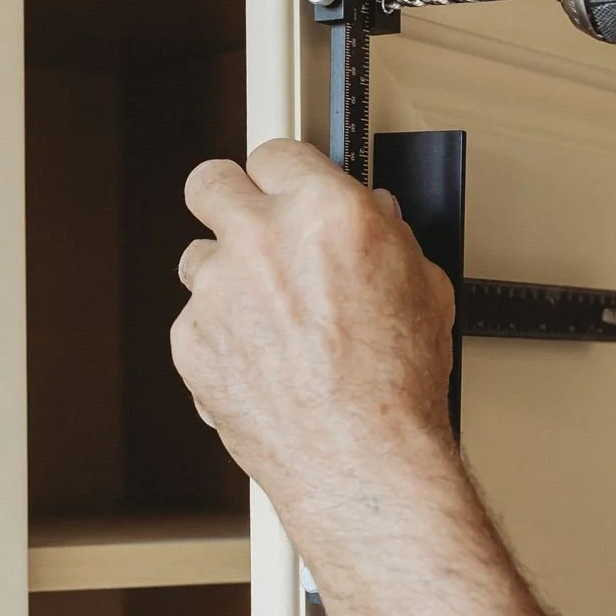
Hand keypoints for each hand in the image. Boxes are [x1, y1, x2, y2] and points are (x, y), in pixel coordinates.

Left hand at [171, 138, 456, 535]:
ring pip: (197, 258)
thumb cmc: (399, 387)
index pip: (278, 153)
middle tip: (251, 226)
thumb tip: (373, 218)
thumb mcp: (424, 289)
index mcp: (325, 213)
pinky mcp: (190, 341)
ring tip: (267, 320)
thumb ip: (388, 239)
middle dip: (230, 199)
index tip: (286, 190)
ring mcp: (218, 291)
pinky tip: (261, 364)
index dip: (286, 175)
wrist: (363, 462)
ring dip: (225, 278)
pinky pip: (194, 321)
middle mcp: (262, 240)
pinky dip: (220, 339)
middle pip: (210, 182)